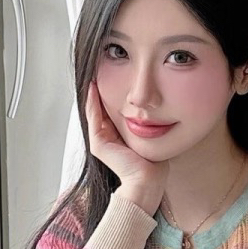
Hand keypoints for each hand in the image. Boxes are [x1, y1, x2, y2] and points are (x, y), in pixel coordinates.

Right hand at [85, 83, 167, 215]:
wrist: (148, 180)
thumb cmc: (153, 161)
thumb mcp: (149, 135)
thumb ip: (146, 123)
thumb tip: (155, 106)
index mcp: (117, 136)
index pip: (112, 109)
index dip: (112, 92)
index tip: (116, 74)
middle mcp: (106, 137)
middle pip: (102, 108)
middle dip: (102, 89)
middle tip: (102, 68)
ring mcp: (99, 140)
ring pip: (95, 110)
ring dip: (94, 92)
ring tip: (95, 73)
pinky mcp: (97, 143)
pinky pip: (94, 117)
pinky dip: (92, 101)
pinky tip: (93, 86)